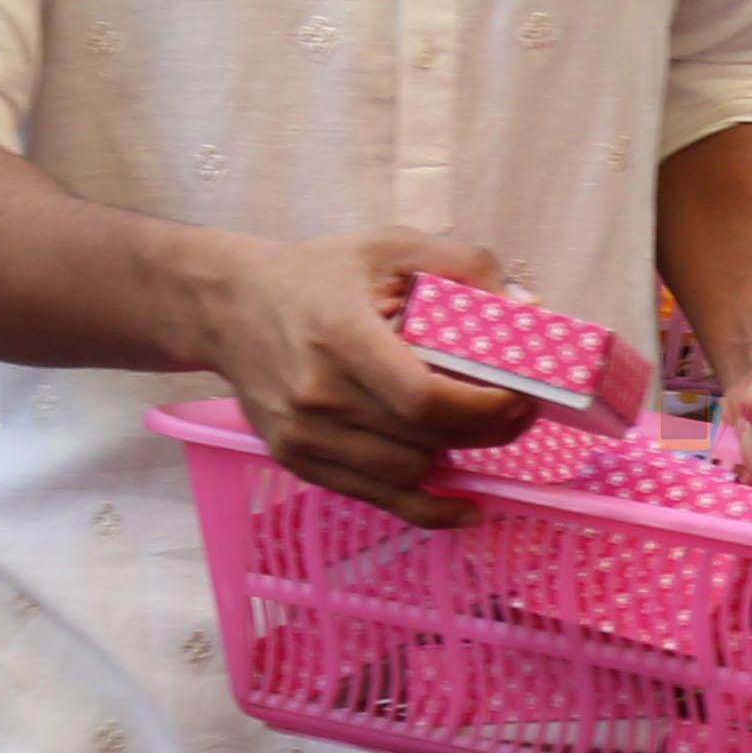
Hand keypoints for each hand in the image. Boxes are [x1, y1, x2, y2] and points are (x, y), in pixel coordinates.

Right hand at [184, 229, 530, 526]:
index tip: (519, 396)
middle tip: (519, 410)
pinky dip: (426, 504)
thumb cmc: (314, 274)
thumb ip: (462, 265)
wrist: (225, 306)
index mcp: (342, 336)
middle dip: (485, 430)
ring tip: (476, 429)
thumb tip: (526, 309)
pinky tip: (463, 505)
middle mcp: (318, 395)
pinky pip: (376, 498)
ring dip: (453, 456)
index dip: (483, 408)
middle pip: (423, 437)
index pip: (423, 398)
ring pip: (407, 473)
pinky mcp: (297, 460)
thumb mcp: (387, 247)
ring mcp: (304, 435)